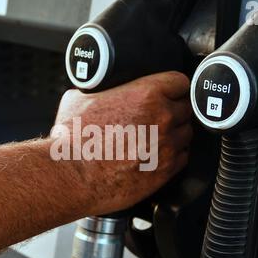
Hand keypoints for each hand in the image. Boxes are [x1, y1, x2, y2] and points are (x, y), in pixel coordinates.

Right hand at [53, 71, 192, 215]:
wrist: (71, 175)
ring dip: (175, 135)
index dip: (173, 87)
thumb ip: (102, 90)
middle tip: (158, 119)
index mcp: (145, 94)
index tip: (170, 93)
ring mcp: (166, 146)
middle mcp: (161, 118)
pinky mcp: (166, 170)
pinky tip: (156, 156)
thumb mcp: (81, 98)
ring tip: (156, 139)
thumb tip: (102, 89)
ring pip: (186, 134)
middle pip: (186, 108)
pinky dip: (173, 156)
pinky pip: (183, 157)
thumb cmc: (73, 140)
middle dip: (174, 112)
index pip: (179, 82)